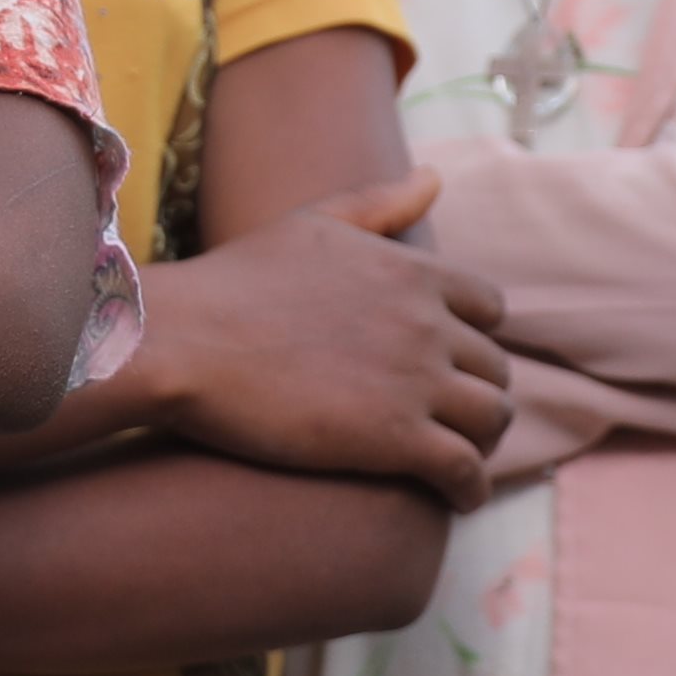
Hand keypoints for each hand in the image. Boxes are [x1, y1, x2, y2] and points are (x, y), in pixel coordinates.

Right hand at [129, 179, 520, 505]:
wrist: (182, 341)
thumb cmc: (234, 283)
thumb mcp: (312, 224)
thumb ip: (379, 204)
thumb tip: (435, 177)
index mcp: (414, 272)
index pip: (489, 308)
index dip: (475, 336)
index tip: (450, 361)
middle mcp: (428, 323)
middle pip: (493, 368)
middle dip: (478, 393)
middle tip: (451, 420)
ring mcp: (416, 382)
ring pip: (492, 419)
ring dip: (482, 442)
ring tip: (457, 459)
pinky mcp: (396, 440)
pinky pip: (465, 471)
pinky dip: (471, 488)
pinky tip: (456, 498)